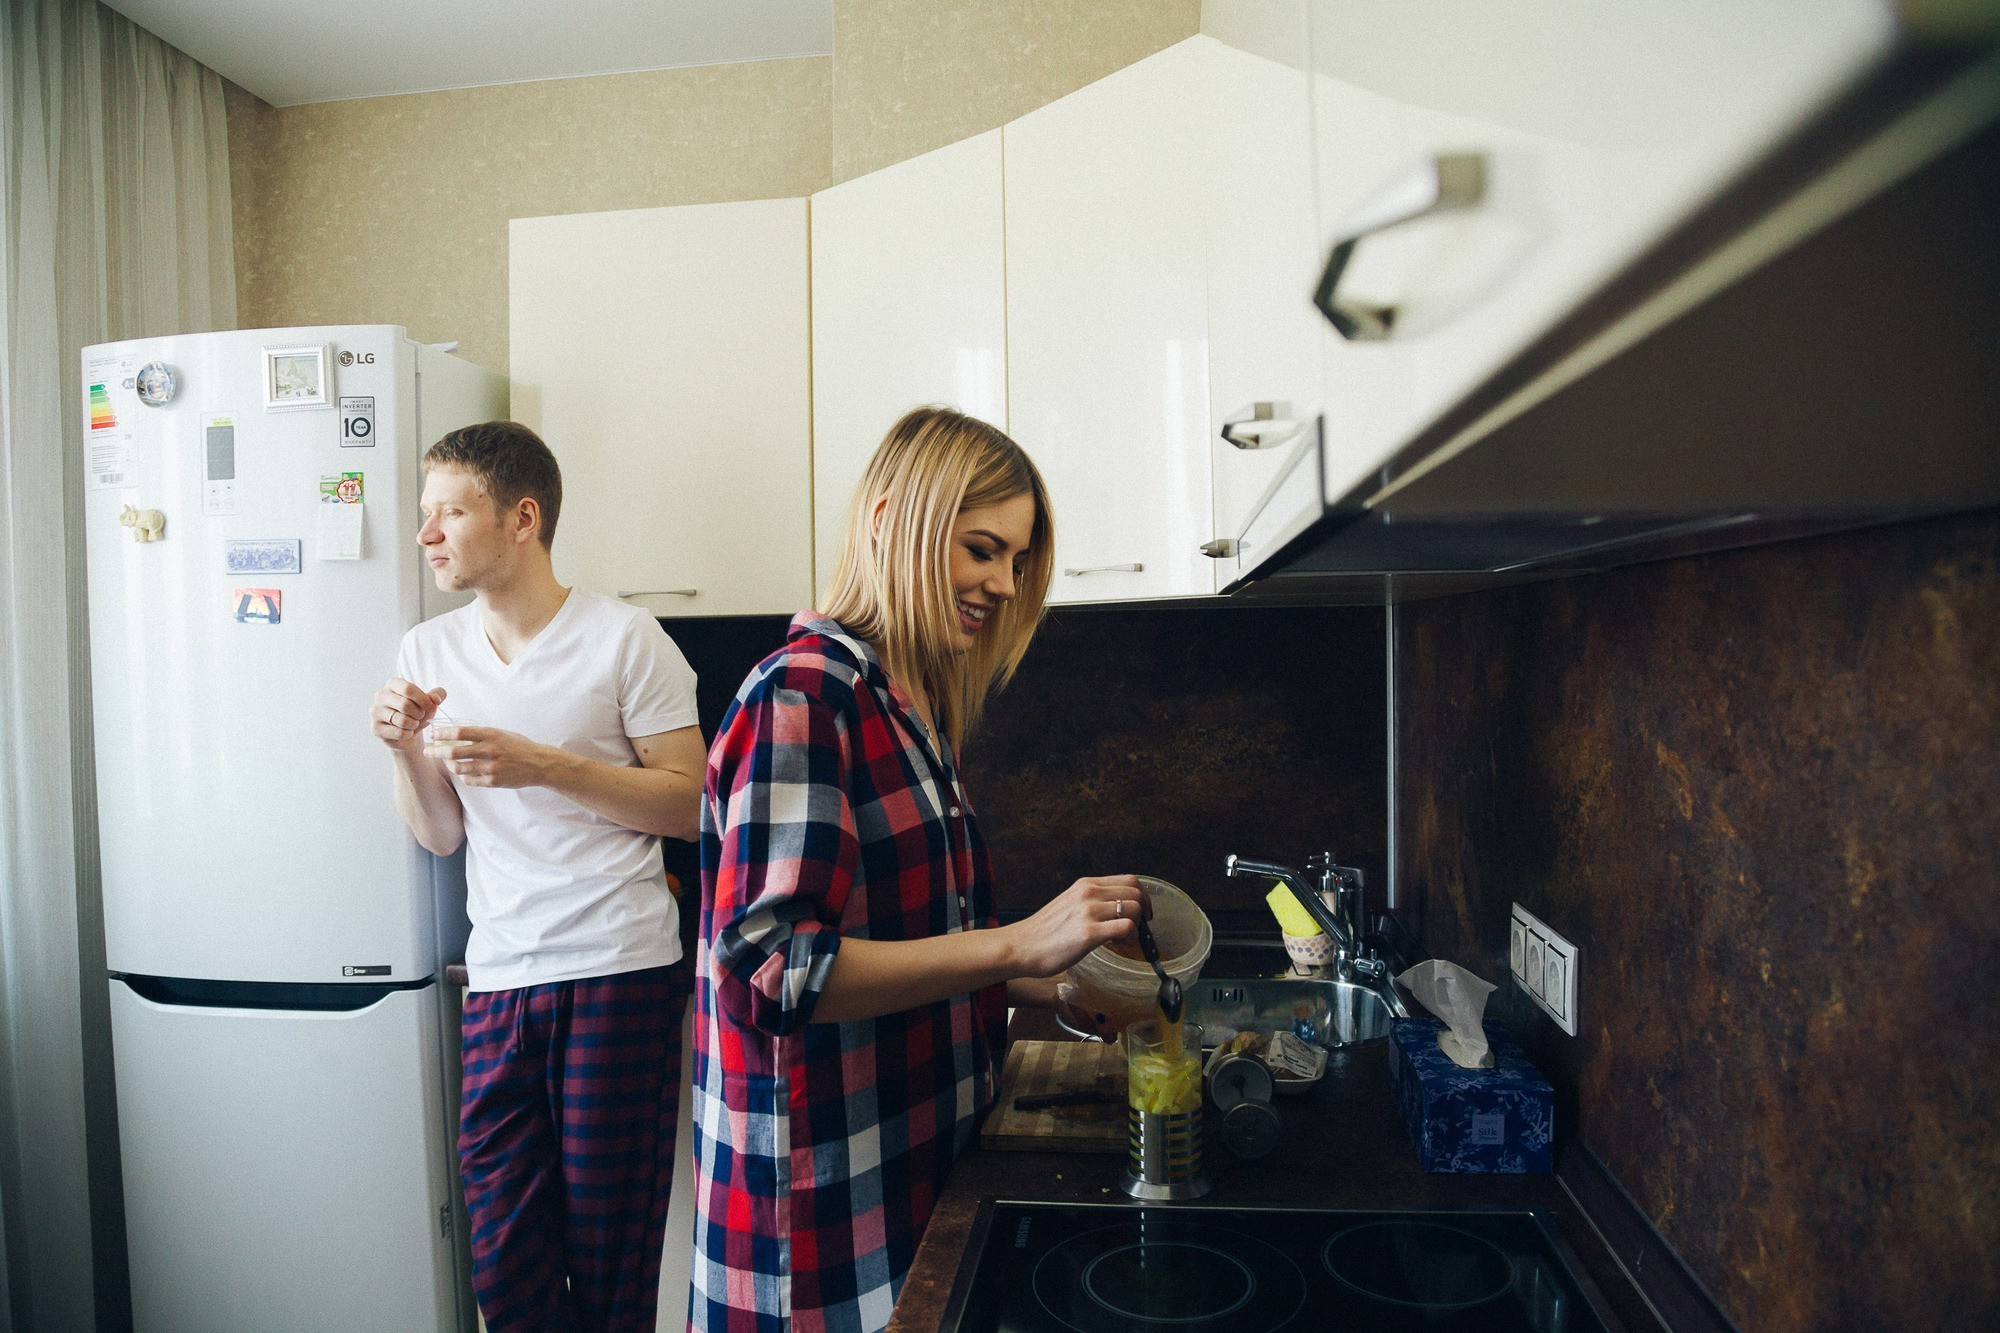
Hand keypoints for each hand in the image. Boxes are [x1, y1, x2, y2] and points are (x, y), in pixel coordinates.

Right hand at [372, 679, 443, 750]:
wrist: (407, 733)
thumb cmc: (417, 712)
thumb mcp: (430, 702)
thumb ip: (438, 695)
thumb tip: (436, 698)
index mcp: (393, 684)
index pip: (408, 689)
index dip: (423, 700)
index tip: (432, 707)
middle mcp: (380, 695)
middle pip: (405, 705)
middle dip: (419, 714)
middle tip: (421, 717)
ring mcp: (375, 712)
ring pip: (402, 720)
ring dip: (414, 724)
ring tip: (414, 724)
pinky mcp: (375, 728)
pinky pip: (398, 733)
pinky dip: (408, 734)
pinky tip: (408, 732)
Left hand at [431, 725, 561, 788]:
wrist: (539, 764)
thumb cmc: (520, 747)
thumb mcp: (502, 734)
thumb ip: (482, 735)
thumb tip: (457, 734)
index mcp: (491, 735)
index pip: (460, 732)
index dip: (443, 733)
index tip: (433, 734)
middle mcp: (489, 750)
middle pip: (454, 751)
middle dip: (436, 751)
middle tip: (428, 751)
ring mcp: (491, 768)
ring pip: (459, 767)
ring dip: (449, 764)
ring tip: (446, 762)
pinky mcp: (493, 782)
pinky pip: (469, 780)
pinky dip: (463, 776)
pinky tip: (463, 772)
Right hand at [1002, 875, 1144, 978]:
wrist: (1020, 947)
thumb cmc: (1043, 932)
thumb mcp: (1069, 905)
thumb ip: (1091, 903)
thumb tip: (1115, 912)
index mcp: (1085, 885)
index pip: (1129, 880)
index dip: (1142, 896)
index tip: (1142, 912)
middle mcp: (1088, 893)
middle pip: (1136, 892)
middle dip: (1144, 911)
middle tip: (1139, 928)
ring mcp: (1088, 911)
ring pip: (1134, 908)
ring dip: (1138, 926)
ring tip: (1125, 939)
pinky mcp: (1088, 933)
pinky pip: (1126, 927)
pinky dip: (1131, 937)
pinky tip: (1120, 944)